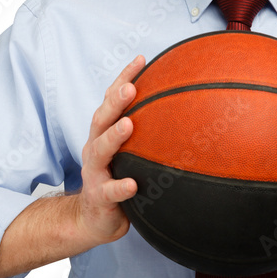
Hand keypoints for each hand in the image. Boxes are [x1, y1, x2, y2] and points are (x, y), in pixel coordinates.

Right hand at [73, 55, 144, 247]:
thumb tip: (183, 106)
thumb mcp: (128, 152)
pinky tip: (133, 185)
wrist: (93, 218)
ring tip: (128, 124)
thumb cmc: (116, 178)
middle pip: (102, 119)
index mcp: (102, 133)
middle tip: (132, 87)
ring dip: (114, 136)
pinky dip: (120, 187)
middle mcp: (94, 148)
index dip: (124, 78)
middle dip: (116, 101)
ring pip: (101, 150)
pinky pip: (110, 191)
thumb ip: (145, 132)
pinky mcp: (99, 197)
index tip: (142, 59)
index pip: (111, 100)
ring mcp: (94, 172)